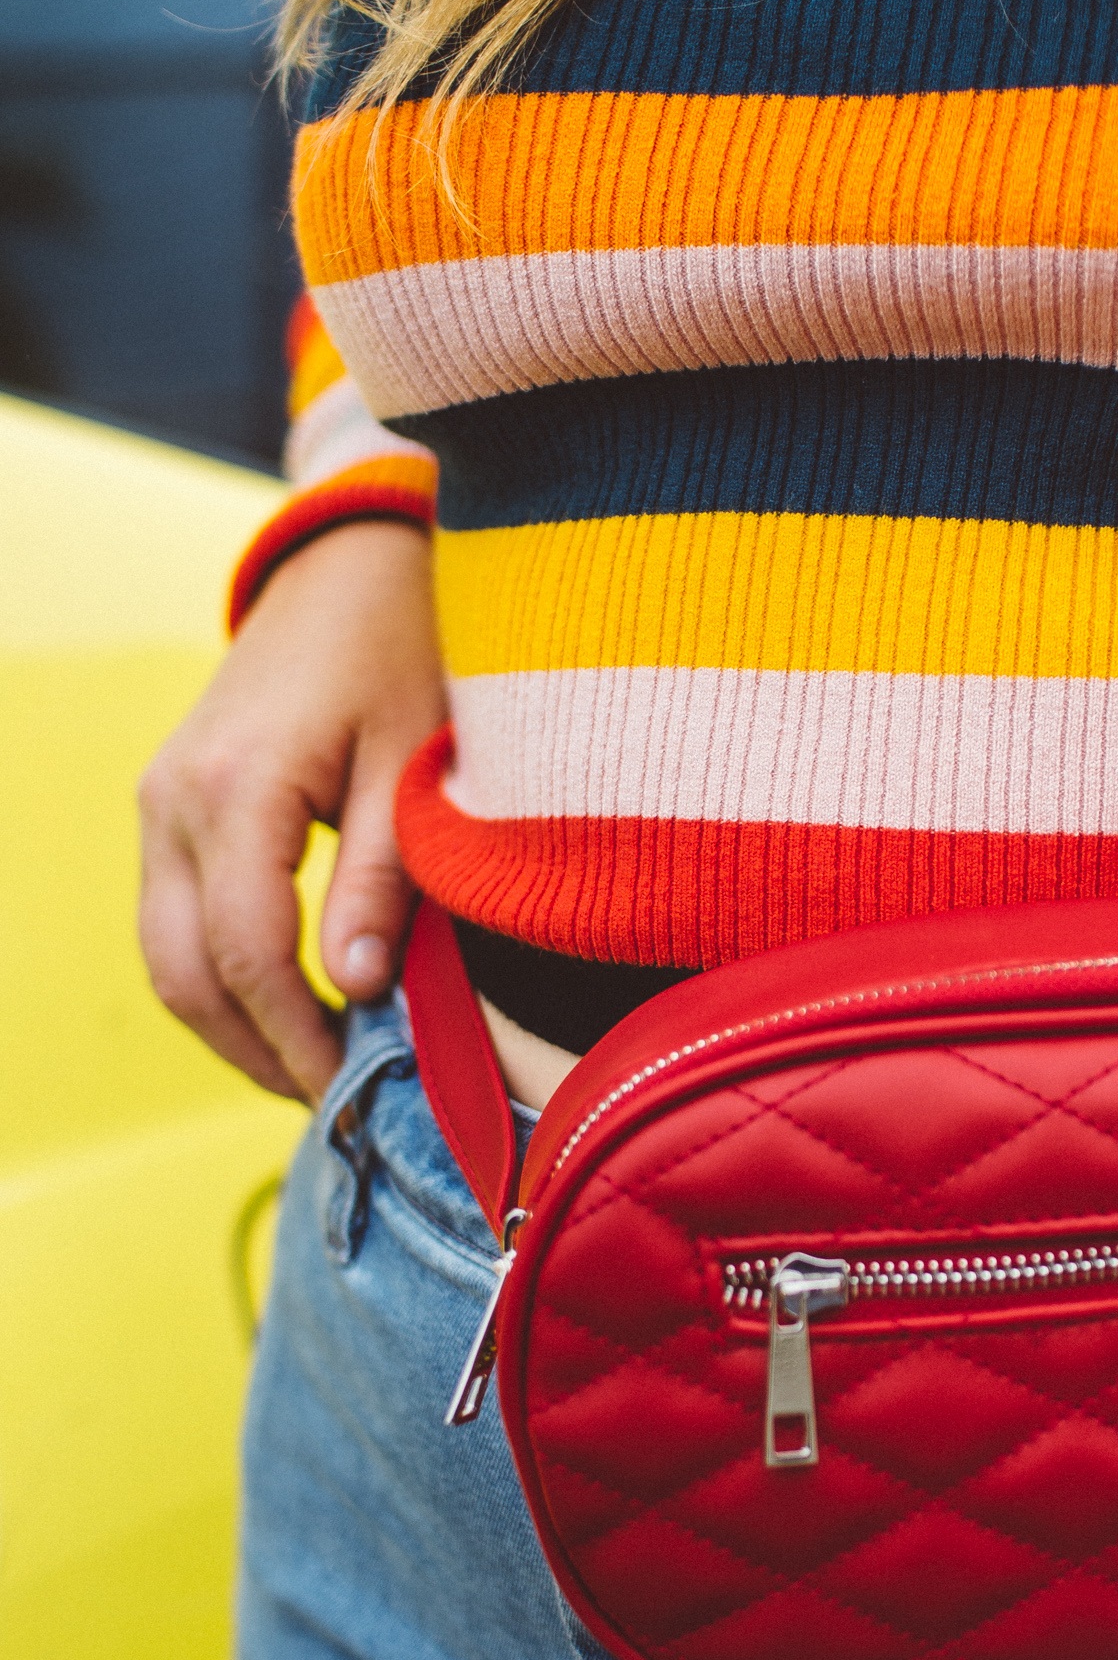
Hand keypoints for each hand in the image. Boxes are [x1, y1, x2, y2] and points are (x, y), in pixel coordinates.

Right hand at [139, 521, 444, 1102]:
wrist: (350, 558)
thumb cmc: (403, 646)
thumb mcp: (415, 762)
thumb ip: (383, 878)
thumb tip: (360, 992)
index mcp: (237, 786)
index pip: (250, 954)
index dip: (298, 1039)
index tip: (354, 1092)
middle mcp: (174, 798)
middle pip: (184, 970)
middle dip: (254, 1051)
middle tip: (334, 1101)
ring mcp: (160, 800)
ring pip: (166, 953)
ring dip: (232, 1023)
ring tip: (314, 1068)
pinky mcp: (170, 802)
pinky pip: (174, 915)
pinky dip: (221, 974)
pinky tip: (292, 1005)